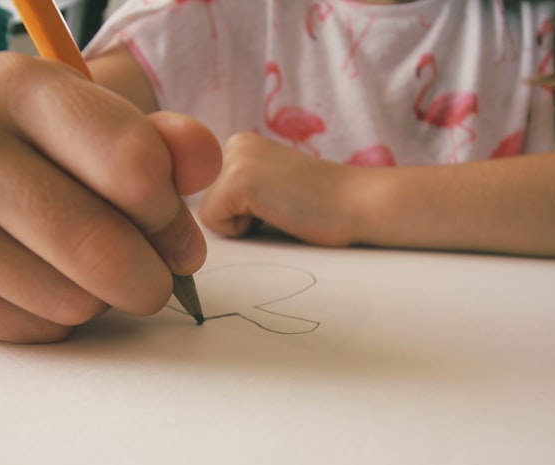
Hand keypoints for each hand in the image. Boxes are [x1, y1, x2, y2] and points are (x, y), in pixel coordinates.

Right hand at [0, 52, 220, 342]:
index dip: (168, 213)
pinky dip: (55, 321)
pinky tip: (41, 283)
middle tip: (152, 273)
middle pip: (98, 247)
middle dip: (149, 274)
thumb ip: (169, 145)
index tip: (167, 224)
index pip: (132, 167)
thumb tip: (201, 161)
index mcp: (11, 84)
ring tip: (81, 267)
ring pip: (69, 300)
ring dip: (99, 298)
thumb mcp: (116, 128)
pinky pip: (32, 332)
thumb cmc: (61, 151)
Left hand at [198, 132, 355, 246]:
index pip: (212, 197)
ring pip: (209, 216)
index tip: (278, 204)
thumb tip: (196, 219)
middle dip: (239, 218)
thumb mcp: (270, 189)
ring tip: (281, 211)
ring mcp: (234, 159)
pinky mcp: (238, 180)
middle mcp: (233, 143)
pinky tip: (278, 214)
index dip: (241, 215)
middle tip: (282, 208)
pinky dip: (245, 230)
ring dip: (244, 225)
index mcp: (240, 144)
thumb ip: (239, 195)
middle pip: (206, 205)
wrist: (358, 204)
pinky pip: (215, 224)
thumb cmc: (320, 208)